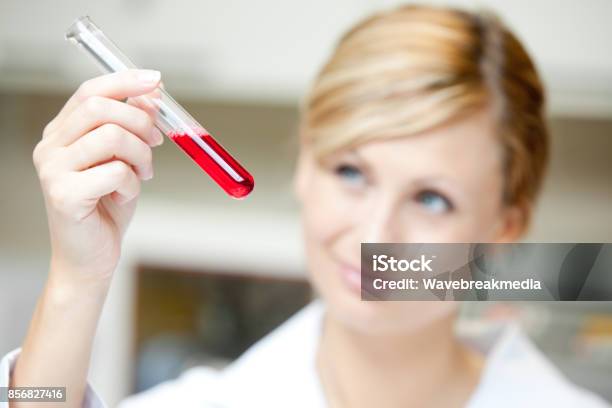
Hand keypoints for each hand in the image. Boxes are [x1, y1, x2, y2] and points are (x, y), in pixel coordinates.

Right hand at [32, 69, 163, 284]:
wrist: (90, 258)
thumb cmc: (106, 209)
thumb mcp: (125, 161)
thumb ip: (133, 128)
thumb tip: (150, 94)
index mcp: (63, 133)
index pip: (90, 91)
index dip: (126, 81)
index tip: (156, 80)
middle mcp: (51, 146)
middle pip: (102, 108)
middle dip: (141, 122)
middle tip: (155, 144)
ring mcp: (52, 170)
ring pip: (113, 137)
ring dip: (141, 156)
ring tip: (141, 175)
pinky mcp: (63, 194)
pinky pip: (115, 171)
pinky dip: (133, 183)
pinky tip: (125, 195)